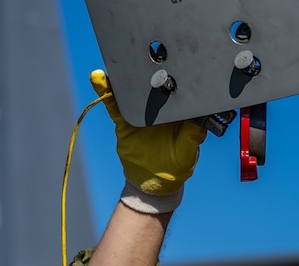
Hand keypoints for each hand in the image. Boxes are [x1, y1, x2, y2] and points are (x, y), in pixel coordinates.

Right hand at [90, 70, 206, 211]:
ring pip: (133, 91)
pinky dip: (106, 92)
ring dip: (124, 76)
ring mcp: (141, 113)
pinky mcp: (125, 122)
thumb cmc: (176, 168)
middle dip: (149, 67)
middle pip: (154, 83)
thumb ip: (192, 139)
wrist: (153, 183)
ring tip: (116, 60)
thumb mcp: (187, 155)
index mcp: (179, 112)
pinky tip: (98, 79)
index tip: (175, 59)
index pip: (180, 88)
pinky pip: (115, 105)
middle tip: (145, 50)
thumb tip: (200, 123)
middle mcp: (161, 108)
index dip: (178, 73)